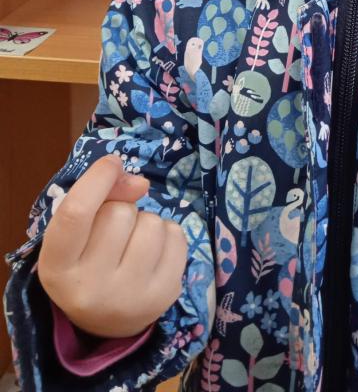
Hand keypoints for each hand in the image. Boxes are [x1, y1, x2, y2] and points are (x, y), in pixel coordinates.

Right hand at [37, 154, 187, 337]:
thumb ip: (100, 196)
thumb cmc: (87, 261)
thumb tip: (140, 184)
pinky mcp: (163, 296)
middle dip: (122, 209)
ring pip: (152, 223)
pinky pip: (176, 236)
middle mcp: (90, 287)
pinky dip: (168, 234)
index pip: (76, 213)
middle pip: (119, 213)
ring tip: (134, 243)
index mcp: (57, 267)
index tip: (111, 162)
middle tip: (115, 232)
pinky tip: (154, 254)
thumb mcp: (77, 232)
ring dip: (147, 222)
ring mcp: (129, 296)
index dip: (97, 179)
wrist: (106, 318)